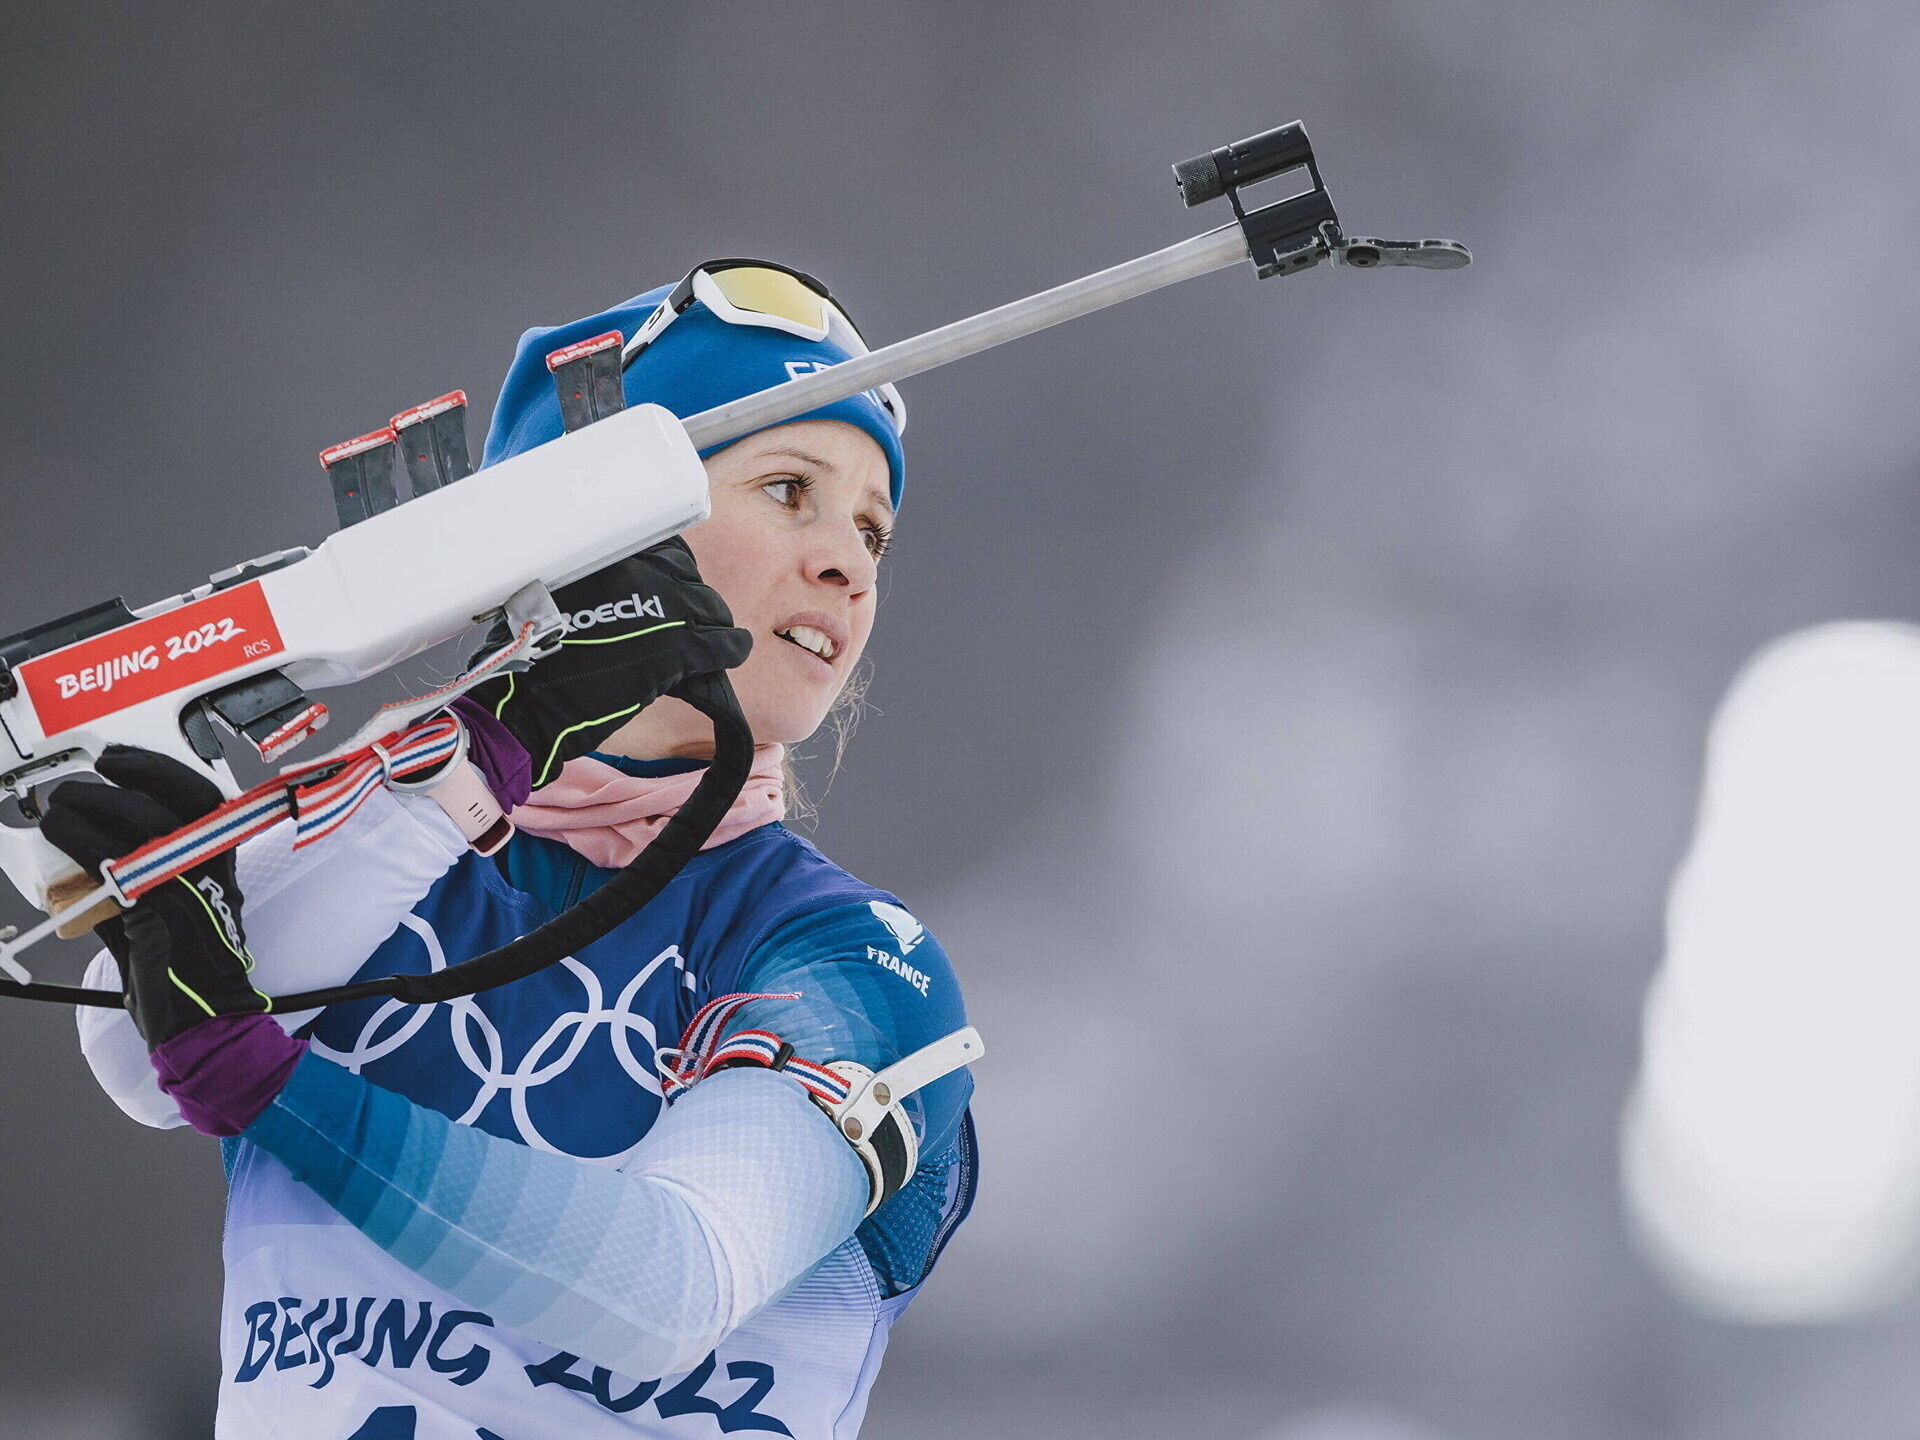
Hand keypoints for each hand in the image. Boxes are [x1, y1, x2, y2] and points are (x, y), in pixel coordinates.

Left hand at [41, 746, 266, 1049]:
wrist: (203, 1017)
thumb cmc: (187, 968)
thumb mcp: (171, 906)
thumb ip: (135, 874)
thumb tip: (88, 846)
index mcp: (219, 860)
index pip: (198, 794)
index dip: (156, 768)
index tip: (120, 759)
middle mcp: (209, 867)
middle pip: (171, 799)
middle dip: (121, 778)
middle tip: (80, 781)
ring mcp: (186, 885)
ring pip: (141, 823)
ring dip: (89, 805)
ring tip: (59, 808)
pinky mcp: (156, 909)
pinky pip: (113, 862)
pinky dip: (79, 841)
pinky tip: (60, 836)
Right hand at [464, 538, 751, 789]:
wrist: (524, 702)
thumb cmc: (527, 659)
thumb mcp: (556, 601)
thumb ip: (598, 590)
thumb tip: (632, 603)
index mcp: (606, 556)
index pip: (662, 553)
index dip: (672, 576)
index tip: (672, 591)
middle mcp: (637, 572)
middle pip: (689, 579)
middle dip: (692, 602)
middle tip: (690, 624)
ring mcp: (660, 607)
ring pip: (710, 608)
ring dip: (713, 625)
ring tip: (713, 641)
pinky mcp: (676, 648)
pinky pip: (721, 644)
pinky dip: (731, 650)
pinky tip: (733, 654)